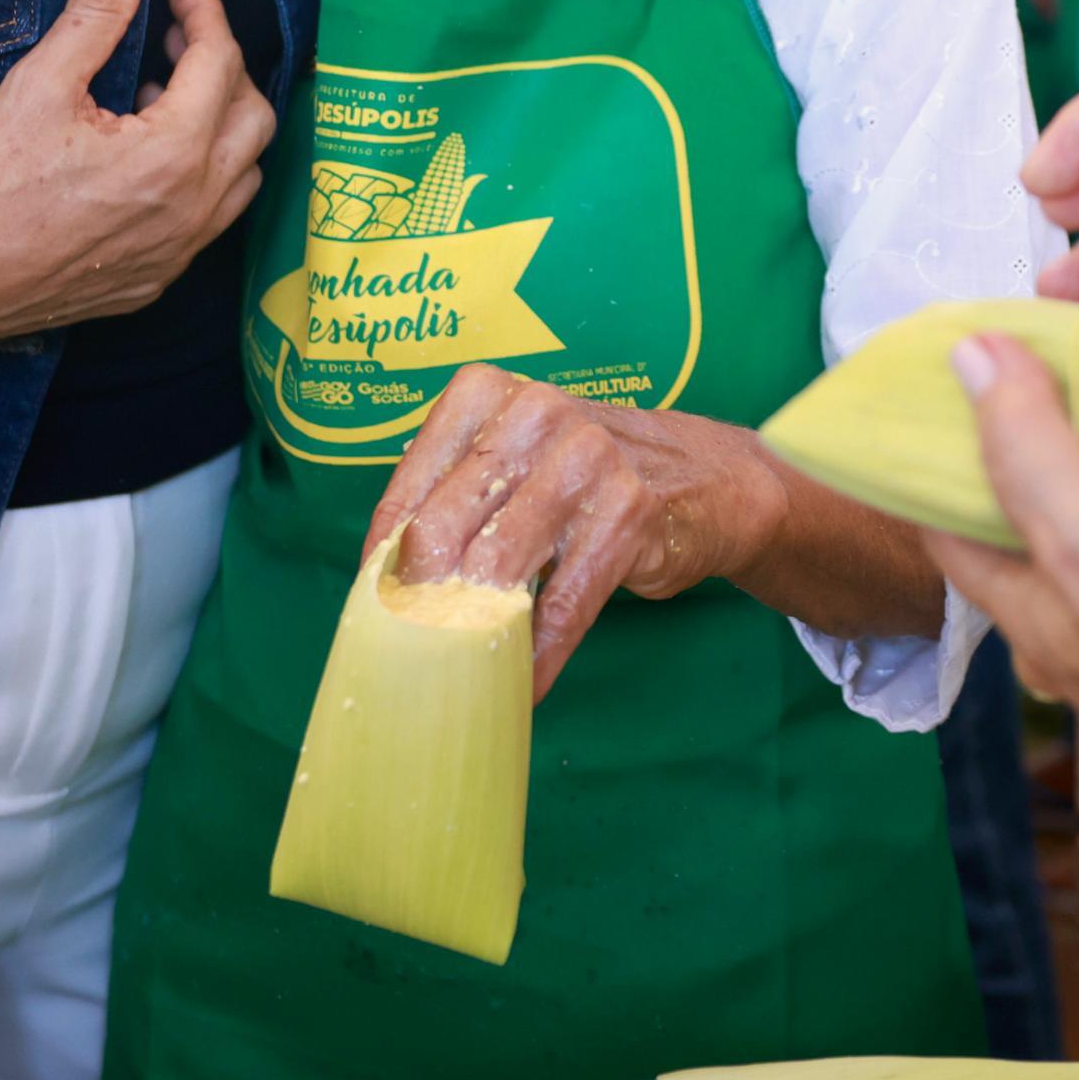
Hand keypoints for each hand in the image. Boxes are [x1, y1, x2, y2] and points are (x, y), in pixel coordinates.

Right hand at [0, 0, 272, 366]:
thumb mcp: (40, 84)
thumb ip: (96, 11)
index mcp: (172, 153)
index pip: (219, 60)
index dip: (203, 12)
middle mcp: (193, 208)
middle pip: (254, 116)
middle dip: (223, 65)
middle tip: (173, 38)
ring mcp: (180, 251)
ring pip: (243, 172)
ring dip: (219, 124)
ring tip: (157, 96)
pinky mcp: (158, 279)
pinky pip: (210, 217)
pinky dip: (200, 174)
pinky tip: (144, 157)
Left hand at [368, 366, 783, 696]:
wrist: (705, 477)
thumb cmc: (584, 473)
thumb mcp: (517, 457)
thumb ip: (456, 495)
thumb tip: (386, 574)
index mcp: (489, 393)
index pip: (409, 487)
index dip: (384, 558)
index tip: (374, 608)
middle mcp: (534, 415)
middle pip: (444, 527)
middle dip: (423, 598)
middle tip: (415, 647)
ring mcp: (585, 461)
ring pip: (498, 566)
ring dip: (474, 630)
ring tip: (460, 670)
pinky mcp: (625, 515)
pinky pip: (562, 604)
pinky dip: (538, 655)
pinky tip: (525, 685)